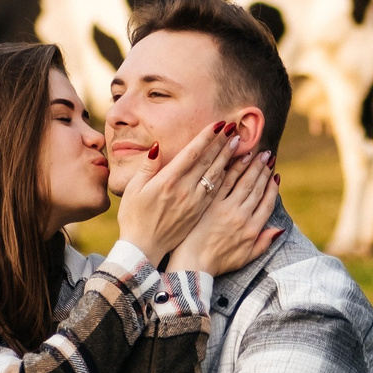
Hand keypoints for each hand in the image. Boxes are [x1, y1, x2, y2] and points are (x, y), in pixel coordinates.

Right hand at [113, 121, 240, 263]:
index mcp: (168, 181)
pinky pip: (217, 191)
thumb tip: (158, 146)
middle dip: (222, 143)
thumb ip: (147, 167)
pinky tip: (235, 169)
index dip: (206, 137)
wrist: (144, 248)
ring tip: (239, 144)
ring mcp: (195, 202)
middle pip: (208, 162)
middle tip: (234, 128)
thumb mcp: (133, 190)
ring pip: (217, 176)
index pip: (192, 153)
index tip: (218, 125)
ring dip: (229, 159)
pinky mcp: (200, 213)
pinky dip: (227, 178)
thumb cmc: (134, 217)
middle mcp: (185, 190)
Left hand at [177, 151, 282, 275]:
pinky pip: (224, 182)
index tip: (276, 175)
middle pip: (256, 188)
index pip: (267, 203)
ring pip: (242, 182)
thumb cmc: (218, 263)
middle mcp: (242, 216)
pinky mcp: (210, 204)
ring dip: (251, 165)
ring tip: (256, 153)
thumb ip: (264, 243)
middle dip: (263, 170)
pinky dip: (232, 169)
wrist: (193, 265)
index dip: (272, 188)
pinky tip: (238, 158)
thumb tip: (279, 229)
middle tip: (268, 155)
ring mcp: (226, 209)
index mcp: (252, 229)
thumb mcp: (246, 258)